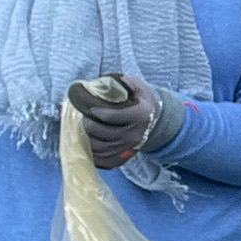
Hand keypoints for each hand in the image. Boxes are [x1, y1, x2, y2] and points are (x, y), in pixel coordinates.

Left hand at [67, 73, 184, 167]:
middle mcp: (133, 135)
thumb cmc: (143, 103)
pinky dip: (91, 153)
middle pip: (101, 132)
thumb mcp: (140, 88)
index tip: (89, 108)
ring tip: (84, 130)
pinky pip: (101, 159)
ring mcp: (127, 149)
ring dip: (86, 138)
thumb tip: (110, 80)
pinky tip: (88, 144)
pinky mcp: (122, 159)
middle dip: (88, 124)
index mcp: (138, 116)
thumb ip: (126, 82)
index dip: (95, 111)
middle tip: (84, 118)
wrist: (156, 124)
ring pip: (98, 147)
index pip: (110, 116)